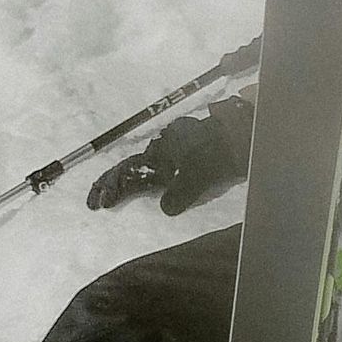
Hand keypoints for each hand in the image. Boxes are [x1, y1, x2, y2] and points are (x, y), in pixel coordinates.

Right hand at [85, 99, 253, 216]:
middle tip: (95, 202)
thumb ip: (182, 191)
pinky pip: (157, 167)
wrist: (245, 132)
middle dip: (110, 185)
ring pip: (142, 167)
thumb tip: (165, 209)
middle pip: (129, 167)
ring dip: (125, 182)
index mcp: (161, 150)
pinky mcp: (184, 155)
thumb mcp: (202, 172)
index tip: (99, 204)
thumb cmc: (222, 151)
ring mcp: (172, 149)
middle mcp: (162, 147)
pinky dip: (144, 179)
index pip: (128, 171)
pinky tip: (143, 187)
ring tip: (108, 197)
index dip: (111, 187)